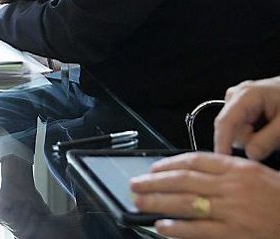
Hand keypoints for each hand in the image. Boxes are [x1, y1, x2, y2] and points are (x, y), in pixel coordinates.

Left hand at [130, 151, 279, 238]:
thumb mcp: (257, 175)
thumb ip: (227, 172)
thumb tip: (192, 175)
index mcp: (238, 169)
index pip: (195, 161)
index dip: (169, 164)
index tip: (153, 168)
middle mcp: (232, 187)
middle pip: (184, 180)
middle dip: (155, 182)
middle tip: (135, 184)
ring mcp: (233, 211)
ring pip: (186, 203)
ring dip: (158, 202)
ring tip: (140, 201)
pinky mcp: (235, 233)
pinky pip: (199, 229)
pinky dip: (178, 227)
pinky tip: (162, 225)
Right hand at [214, 77, 279, 157]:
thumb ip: (268, 140)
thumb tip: (250, 154)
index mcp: (246, 95)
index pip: (225, 122)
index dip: (222, 142)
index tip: (223, 160)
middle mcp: (236, 96)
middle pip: (231, 130)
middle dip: (251, 140)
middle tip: (274, 138)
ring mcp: (237, 102)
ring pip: (236, 133)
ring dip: (255, 139)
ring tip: (273, 131)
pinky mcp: (241, 110)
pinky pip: (241, 130)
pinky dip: (255, 135)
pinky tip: (268, 129)